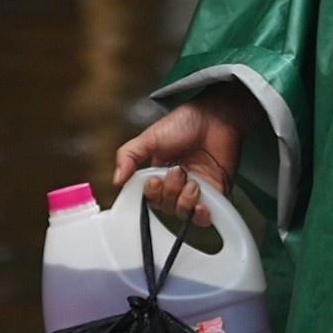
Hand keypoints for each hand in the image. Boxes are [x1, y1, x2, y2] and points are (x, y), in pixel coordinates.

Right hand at [112, 82, 261, 227]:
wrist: (216, 117)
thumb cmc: (185, 123)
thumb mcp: (150, 137)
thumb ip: (129, 155)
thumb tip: (116, 180)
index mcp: (159, 175)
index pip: (150, 198)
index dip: (152, 194)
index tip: (155, 179)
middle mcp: (177, 186)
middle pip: (166, 207)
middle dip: (170, 192)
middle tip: (178, 171)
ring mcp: (196, 190)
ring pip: (183, 213)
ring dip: (185, 200)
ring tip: (192, 182)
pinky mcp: (215, 193)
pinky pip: (205, 216)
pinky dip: (201, 216)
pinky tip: (201, 205)